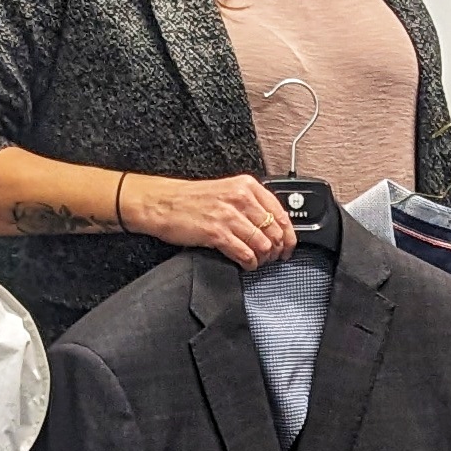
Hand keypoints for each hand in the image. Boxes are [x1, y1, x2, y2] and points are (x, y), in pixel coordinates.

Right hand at [121, 172, 297, 269]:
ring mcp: (228, 215)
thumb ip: (250, 204)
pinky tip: (246, 264)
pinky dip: (249, 263)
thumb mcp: (227, 192)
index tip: (289, 246)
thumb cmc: (190, 199)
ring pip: (263, 244)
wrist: (160, 202)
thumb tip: (273, 226)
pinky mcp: (217, 232)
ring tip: (257, 261)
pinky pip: (245, 253)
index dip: (290, 235)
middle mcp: (240, 198)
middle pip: (275, 231)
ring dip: (263, 258)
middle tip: (273, 258)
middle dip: (277, 250)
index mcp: (247, 186)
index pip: (281, 214)